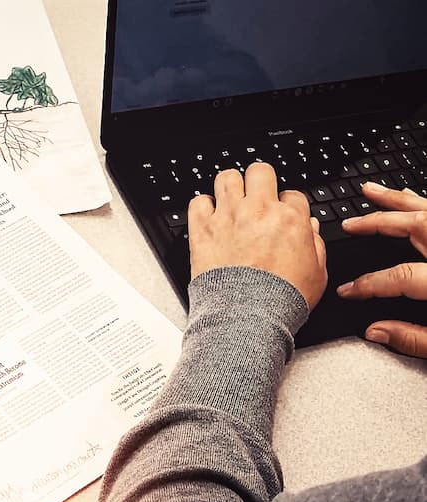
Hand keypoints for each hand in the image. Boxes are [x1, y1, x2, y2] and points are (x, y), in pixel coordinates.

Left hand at [188, 163, 326, 308]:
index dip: (287, 204)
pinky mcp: (203, 230)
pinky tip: (208, 217)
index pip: (292, 194)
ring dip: (229, 187)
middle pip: (259, 171)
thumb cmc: (281, 300)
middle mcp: (259, 212)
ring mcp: (228, 217)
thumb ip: (316, 245)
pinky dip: (202, 207)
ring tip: (230, 201)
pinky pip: (197, 202)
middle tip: (256, 196)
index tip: (282, 215)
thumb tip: (310, 228)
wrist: (247, 316)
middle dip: (259, 181)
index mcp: (290, 220)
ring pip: (226, 177)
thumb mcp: (318, 274)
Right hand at [337, 182, 426, 357]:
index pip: (400, 277)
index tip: (347, 291)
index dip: (368, 284)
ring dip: (398, 200)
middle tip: (350, 223)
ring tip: (373, 191)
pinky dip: (423, 203)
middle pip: (416, 227)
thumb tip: (376, 332)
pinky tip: (412, 199)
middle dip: (377, 222)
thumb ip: (414, 340)